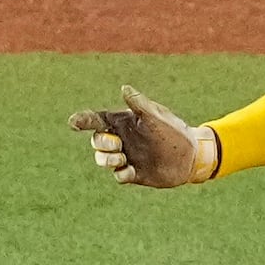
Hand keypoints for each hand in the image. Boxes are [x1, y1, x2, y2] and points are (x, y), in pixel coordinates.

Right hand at [71, 87, 218, 186]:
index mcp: (123, 123)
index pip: (96, 120)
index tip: (73, 123)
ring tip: (121, 157)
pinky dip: (120, 174)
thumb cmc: (174, 130)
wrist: (191, 155)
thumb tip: (124, 88)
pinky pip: (118, 176)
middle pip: (96, 141)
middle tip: (117, 144)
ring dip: (106, 159)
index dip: (82, 120)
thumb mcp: (156, 115)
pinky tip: (129, 171)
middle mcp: (121, 140)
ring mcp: (126, 157)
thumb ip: (140, 104)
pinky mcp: (134, 173)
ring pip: (102, 159)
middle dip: (101, 143)